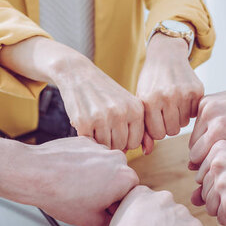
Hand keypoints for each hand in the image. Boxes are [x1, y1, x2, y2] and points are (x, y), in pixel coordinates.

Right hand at [0, 36, 144, 150]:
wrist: (78, 73)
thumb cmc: (104, 92)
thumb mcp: (126, 104)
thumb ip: (137, 126)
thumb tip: (147, 151)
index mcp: (136, 109)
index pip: (134, 142)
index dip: (123, 140)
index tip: (115, 130)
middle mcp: (122, 113)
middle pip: (120, 146)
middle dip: (111, 141)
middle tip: (102, 126)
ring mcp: (103, 118)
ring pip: (105, 146)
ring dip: (98, 139)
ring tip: (94, 123)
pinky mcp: (84, 122)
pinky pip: (89, 142)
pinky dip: (86, 135)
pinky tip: (85, 121)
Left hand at [9, 137, 138, 225]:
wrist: (34, 174)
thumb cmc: (61, 196)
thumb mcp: (91, 221)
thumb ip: (111, 218)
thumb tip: (112, 214)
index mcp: (125, 177)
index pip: (130, 194)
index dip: (115, 204)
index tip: (103, 208)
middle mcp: (117, 158)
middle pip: (118, 178)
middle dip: (107, 189)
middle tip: (87, 199)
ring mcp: (100, 146)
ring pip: (103, 166)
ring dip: (94, 176)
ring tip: (74, 187)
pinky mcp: (84, 140)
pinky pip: (89, 156)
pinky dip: (82, 165)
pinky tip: (68, 175)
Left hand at [137, 33, 203, 140]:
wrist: (166, 55)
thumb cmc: (150, 82)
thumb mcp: (142, 102)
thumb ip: (143, 128)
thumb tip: (147, 152)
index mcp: (149, 101)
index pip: (158, 134)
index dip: (158, 130)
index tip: (156, 121)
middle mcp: (166, 97)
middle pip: (172, 131)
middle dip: (169, 125)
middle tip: (166, 113)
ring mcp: (183, 93)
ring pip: (184, 124)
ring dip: (179, 118)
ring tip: (173, 105)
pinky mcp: (197, 90)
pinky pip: (194, 114)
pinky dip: (189, 110)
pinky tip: (183, 99)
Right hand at [188, 71, 225, 168]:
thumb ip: (219, 158)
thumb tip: (190, 166)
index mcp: (220, 129)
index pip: (196, 156)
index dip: (206, 163)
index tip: (219, 162)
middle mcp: (209, 115)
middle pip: (192, 146)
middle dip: (203, 152)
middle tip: (222, 151)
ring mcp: (206, 105)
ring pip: (193, 134)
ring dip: (203, 140)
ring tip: (224, 138)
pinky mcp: (205, 99)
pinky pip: (197, 121)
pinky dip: (205, 127)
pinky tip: (222, 126)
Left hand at [191, 140, 225, 225]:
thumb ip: (212, 180)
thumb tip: (192, 199)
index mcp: (217, 149)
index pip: (203, 178)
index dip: (223, 184)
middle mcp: (216, 163)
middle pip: (205, 194)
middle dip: (225, 198)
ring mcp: (222, 184)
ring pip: (211, 208)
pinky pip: (222, 220)